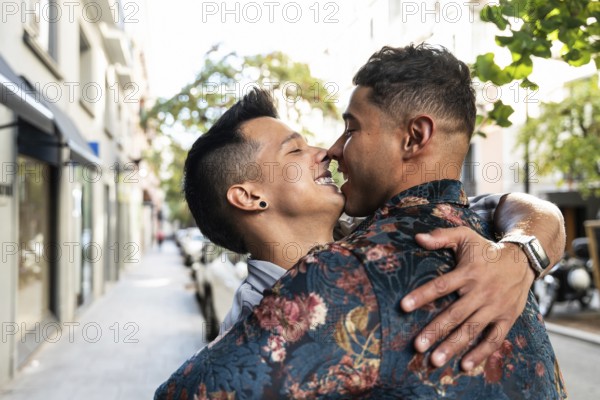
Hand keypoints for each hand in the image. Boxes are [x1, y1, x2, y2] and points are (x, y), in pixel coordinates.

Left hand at [400, 227, 534, 370]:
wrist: (522, 260)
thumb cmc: (485, 249)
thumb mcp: (465, 236)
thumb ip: (441, 236)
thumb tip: (417, 237)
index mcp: (468, 272)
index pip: (441, 285)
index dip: (422, 295)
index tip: (403, 306)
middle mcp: (481, 291)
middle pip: (455, 313)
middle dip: (435, 330)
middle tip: (417, 346)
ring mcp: (495, 307)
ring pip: (472, 329)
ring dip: (453, 346)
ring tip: (435, 360)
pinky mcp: (507, 318)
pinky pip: (494, 339)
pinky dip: (481, 354)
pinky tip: (465, 366)